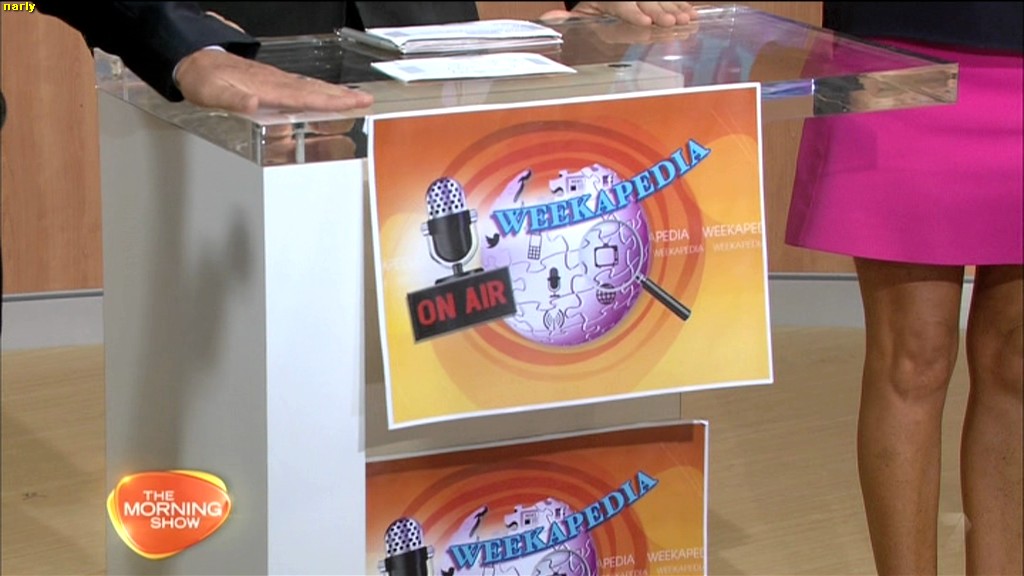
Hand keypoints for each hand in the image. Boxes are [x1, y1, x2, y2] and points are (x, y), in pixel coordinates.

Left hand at [174, 49, 373, 113]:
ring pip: (310, 87)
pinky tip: (324, 95)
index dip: (329, 101)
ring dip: (334, 93)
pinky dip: (317, 92)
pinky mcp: (272, 82)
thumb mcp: (212, 93)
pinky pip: (301, 88)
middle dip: (342, 96)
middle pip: (314, 90)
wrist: (195, 60)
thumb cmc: (203, 79)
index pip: (304, 96)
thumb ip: (233, 99)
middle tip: (366, 100)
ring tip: (355, 98)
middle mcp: (274, 82)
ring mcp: (275, 81)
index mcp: (266, 87)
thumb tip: (254, 102)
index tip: (351, 103)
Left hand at [542, 2, 697, 26]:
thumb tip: (549, 20)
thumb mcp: (581, 11)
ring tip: (686, 19)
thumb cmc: (595, 4)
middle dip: (659, 11)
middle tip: (670, 22)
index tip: (645, 20)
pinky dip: (682, 5)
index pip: (622, 4)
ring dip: (675, 8)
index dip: (634, 12)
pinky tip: (692, 12)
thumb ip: (568, 18)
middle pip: (645, 1)